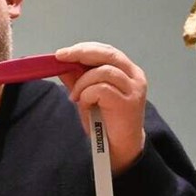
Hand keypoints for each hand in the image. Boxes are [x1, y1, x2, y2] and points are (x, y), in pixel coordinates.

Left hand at [54, 42, 147, 174]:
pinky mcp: (127, 103)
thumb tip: (62, 64)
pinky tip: (84, 105)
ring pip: (103, 71)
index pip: (107, 50)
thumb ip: (78, 79)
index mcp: (127, 71)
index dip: (85, 48)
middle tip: (61, 58)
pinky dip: (86, 95)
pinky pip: (101, 89)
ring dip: (82, 83)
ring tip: (75, 97)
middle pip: (108, 54)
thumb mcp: (88, 95)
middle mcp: (134, 76)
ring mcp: (133, 89)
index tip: (63, 53)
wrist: (118, 146)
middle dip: (81, 53)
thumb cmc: (105, 121)